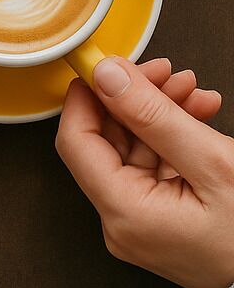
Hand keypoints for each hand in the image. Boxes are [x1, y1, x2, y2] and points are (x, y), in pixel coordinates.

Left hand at [56, 54, 233, 287]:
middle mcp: (121, 221)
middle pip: (106, 140)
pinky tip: (197, 116)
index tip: (105, 64)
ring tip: (194, 92)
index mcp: (124, 212)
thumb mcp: (211, 164)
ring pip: (132, 148)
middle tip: (169, 73)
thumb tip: (107, 77)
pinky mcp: (156, 219)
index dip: (88, 95)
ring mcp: (138, 222)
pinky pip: (151, 166)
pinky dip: (172, 138)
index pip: (76, 140)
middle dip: (136, 98)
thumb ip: (154, 116)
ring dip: (160, 112)